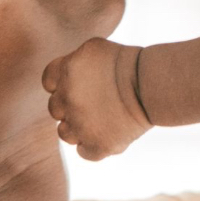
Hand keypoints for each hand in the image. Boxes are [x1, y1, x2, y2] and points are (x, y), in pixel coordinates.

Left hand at [42, 39, 150, 160]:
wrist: (151, 86)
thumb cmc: (128, 63)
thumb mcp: (94, 48)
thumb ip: (72, 61)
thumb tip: (65, 73)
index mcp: (65, 72)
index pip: (48, 82)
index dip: (61, 85)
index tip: (80, 85)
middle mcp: (67, 99)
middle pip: (55, 109)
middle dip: (70, 106)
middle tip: (94, 102)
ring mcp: (80, 125)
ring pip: (65, 133)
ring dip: (79, 128)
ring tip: (101, 120)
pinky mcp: (96, 145)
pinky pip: (84, 151)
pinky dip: (94, 145)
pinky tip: (108, 134)